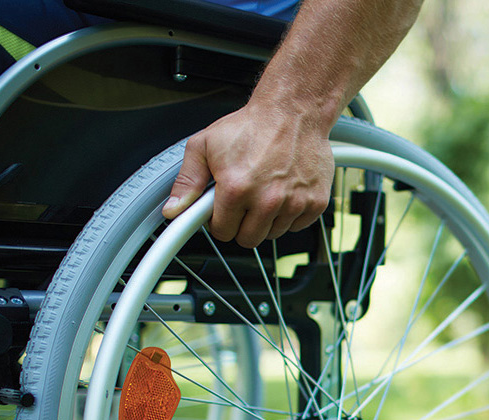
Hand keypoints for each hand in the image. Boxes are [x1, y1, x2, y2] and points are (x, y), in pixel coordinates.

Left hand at [161, 101, 333, 248]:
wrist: (293, 111)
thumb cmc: (252, 126)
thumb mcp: (205, 145)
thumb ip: (188, 181)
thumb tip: (173, 210)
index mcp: (237, 188)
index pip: (223, 232)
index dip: (219, 222)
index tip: (223, 211)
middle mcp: (267, 199)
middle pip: (249, 239)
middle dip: (242, 225)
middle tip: (243, 203)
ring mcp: (294, 203)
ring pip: (274, 234)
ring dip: (267, 220)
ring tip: (265, 191)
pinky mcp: (315, 203)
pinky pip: (297, 225)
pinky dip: (290, 214)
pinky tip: (284, 192)